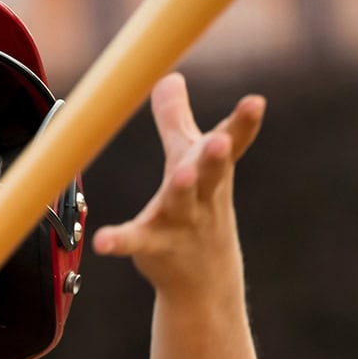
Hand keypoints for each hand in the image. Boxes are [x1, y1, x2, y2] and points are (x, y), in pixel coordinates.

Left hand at [91, 72, 264, 294]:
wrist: (205, 282)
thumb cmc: (199, 209)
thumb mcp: (188, 162)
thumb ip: (176, 121)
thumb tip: (169, 76)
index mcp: (212, 171)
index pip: (232, 143)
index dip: (243, 123)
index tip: (255, 102)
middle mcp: (201, 195)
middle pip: (211, 172)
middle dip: (216, 156)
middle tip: (220, 141)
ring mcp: (180, 223)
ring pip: (180, 203)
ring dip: (182, 190)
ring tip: (181, 175)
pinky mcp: (153, 245)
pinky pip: (135, 241)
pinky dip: (119, 241)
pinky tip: (102, 242)